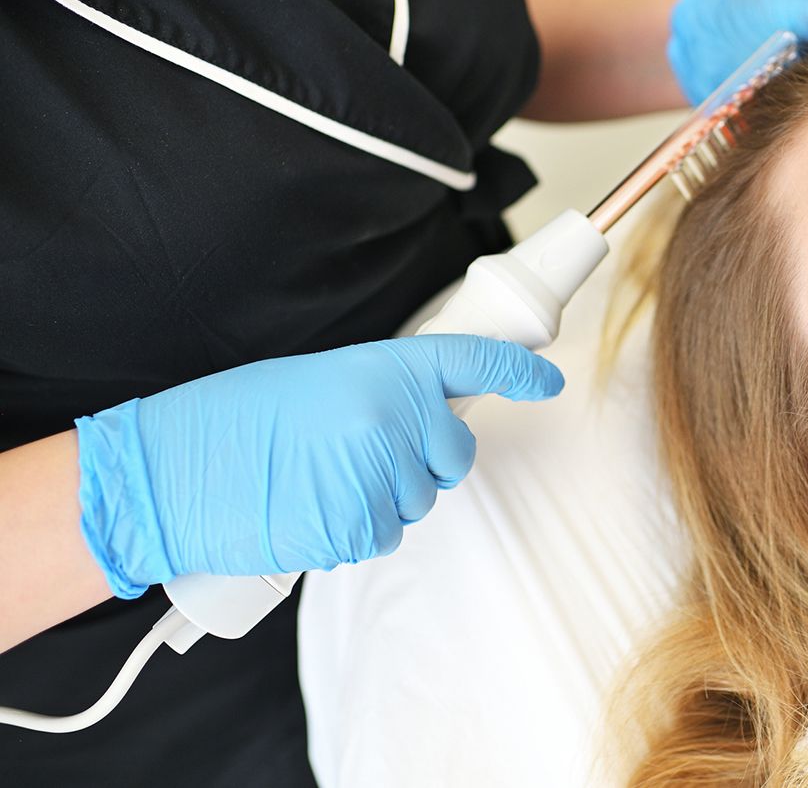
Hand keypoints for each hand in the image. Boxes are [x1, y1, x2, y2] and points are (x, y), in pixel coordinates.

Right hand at [74, 335, 563, 596]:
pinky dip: (354, 528)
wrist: (170, 469)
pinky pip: (382, 535)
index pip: (472, 362)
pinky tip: (309, 506)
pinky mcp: (357, 528)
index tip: (547, 380)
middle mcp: (393, 420)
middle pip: (454, 455)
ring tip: (318, 477)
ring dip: (383, 496)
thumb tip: (421, 418)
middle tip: (362, 451)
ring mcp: (378, 478)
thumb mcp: (319, 380)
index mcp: (384, 370)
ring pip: (418, 501)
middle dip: (426, 459)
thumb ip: (382, 393)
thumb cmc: (234, 419)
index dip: (517, 371)